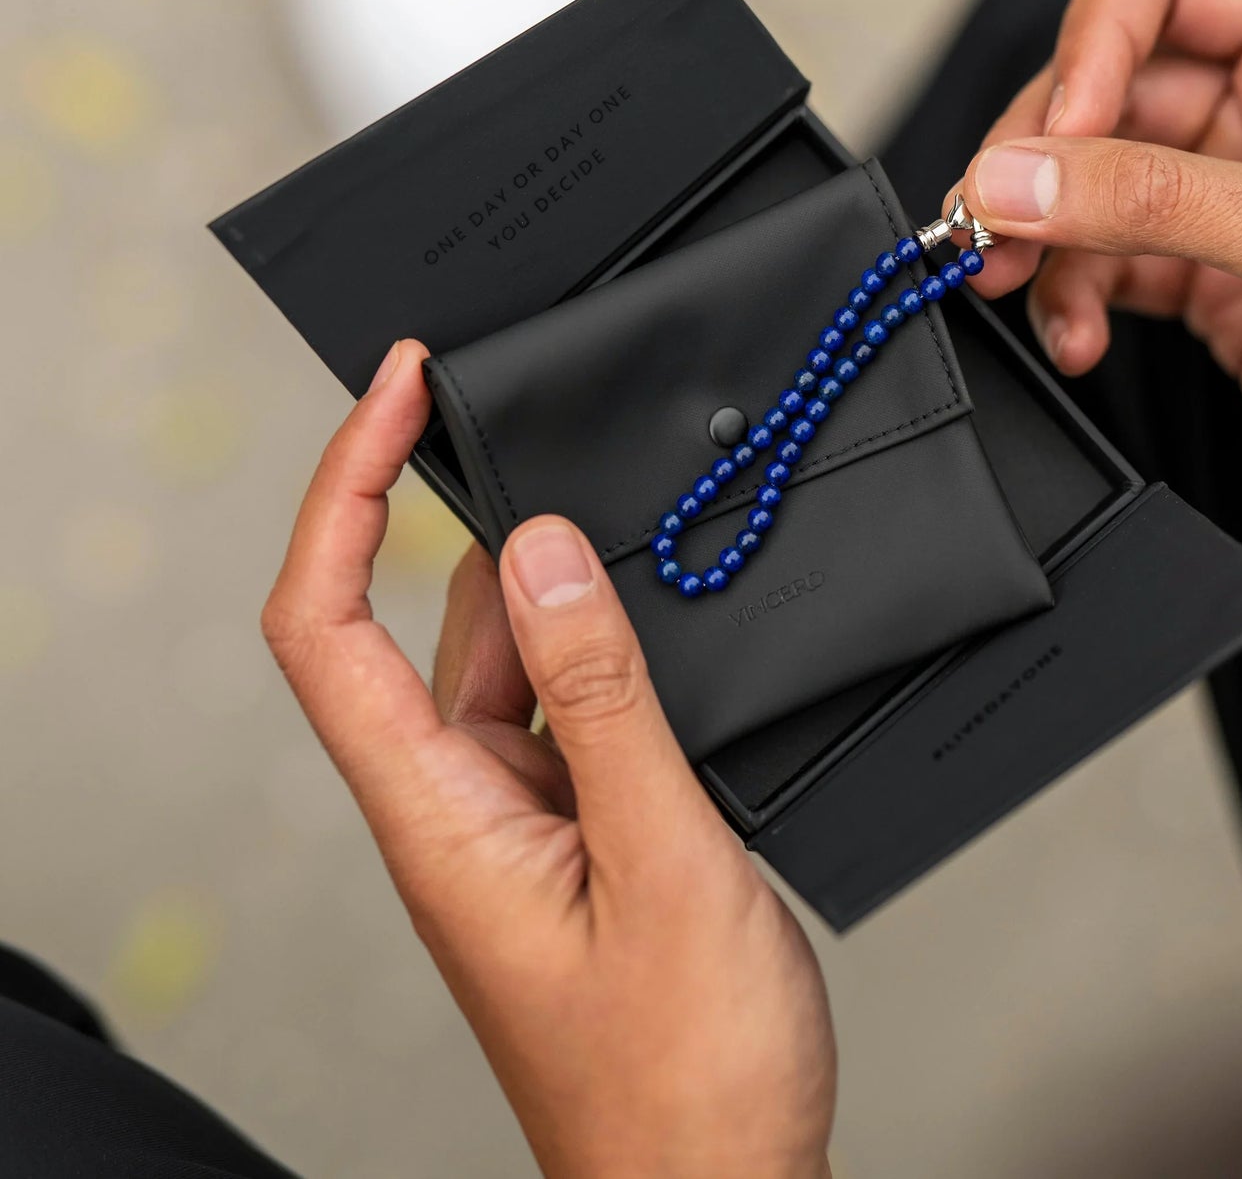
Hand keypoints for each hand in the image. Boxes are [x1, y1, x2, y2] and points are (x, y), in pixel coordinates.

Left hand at [261, 340, 834, 1178]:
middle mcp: (458, 807)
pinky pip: (568, 707)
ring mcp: (516, 819)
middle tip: (552, 429)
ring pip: (509, 658)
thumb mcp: (661, 862)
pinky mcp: (571, 831)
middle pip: (426, 620)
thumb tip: (541, 554)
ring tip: (631, 526)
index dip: (342, 492)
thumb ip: (600, 699)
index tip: (399, 395)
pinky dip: (604, 647)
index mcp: (437, 819)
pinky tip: (657, 621)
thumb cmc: (683, 1077)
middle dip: (480, 517)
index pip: (326, 624)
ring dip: (557, 585)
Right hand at [949, 0, 1241, 568]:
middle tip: (991, 228)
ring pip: (1084, 182)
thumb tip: (1012, 177)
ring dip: (1038, 239)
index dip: (1087, 50)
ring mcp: (1230, 194)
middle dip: (1037, 160)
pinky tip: (1076, 339)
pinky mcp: (1205, 278)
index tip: (1049, 147)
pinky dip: (1066, 299)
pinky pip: (1098, 264)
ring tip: (1015, 289)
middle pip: (1097, 87)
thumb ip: (1157, 200)